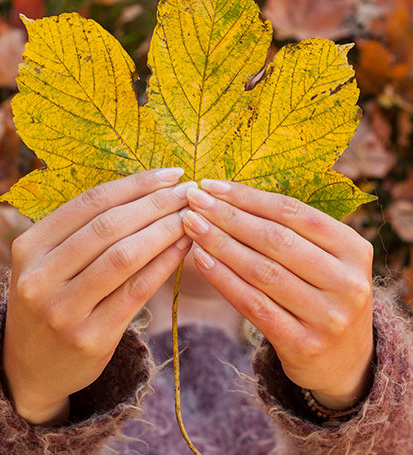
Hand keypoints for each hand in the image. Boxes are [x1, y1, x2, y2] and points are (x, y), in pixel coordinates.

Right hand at [2, 169, 194, 424]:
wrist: (32, 368)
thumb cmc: (51, 302)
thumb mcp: (49, 264)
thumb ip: (83, 231)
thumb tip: (146, 192)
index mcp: (28, 247)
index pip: (90, 202)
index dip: (136, 184)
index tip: (172, 174)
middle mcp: (39, 276)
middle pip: (109, 225)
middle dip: (157, 203)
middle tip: (190, 192)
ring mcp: (62, 310)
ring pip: (125, 255)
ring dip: (165, 230)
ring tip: (192, 217)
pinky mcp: (91, 338)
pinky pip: (137, 290)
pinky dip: (164, 264)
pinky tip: (184, 248)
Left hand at [183, 180, 373, 409]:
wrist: (344, 360)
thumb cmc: (322, 296)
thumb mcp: (323, 260)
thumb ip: (290, 232)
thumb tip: (228, 198)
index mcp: (354, 249)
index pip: (292, 212)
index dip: (248, 197)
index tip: (211, 185)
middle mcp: (347, 281)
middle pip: (275, 239)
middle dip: (228, 216)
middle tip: (193, 200)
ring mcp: (328, 316)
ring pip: (261, 270)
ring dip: (220, 244)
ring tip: (191, 225)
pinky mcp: (303, 344)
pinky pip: (253, 305)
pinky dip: (223, 279)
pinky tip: (201, 259)